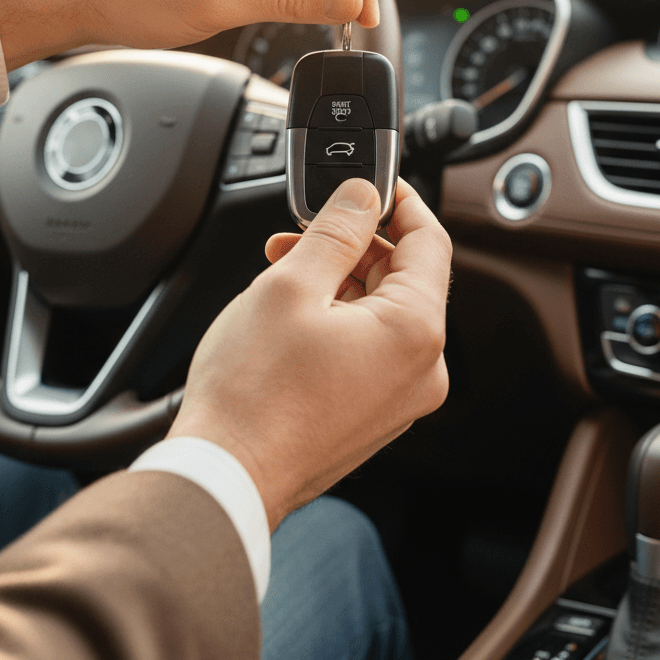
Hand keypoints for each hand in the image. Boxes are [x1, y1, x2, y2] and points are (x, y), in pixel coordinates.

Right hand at [167, 178, 451, 530]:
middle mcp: (422, 369)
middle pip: (405, 278)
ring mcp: (400, 398)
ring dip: (340, 281)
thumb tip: (363, 195)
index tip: (373, 183)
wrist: (228, 476)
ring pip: (382, 312)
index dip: (401, 201)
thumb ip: (337, 229)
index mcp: (415, 331)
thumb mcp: (291, 284)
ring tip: (285, 271)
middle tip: (302, 231)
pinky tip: (296, 312)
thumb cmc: (252, 394)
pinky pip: (371, 348)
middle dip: (354, 244)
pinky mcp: (374, 414)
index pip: (431, 241)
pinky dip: (340, 320)